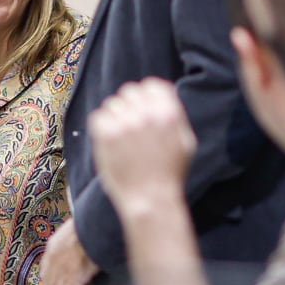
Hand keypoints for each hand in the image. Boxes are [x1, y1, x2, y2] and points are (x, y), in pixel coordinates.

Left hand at [43, 219, 97, 284]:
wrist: (96, 224)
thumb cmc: (89, 224)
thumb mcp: (72, 230)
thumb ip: (68, 242)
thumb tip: (74, 250)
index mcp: (53, 247)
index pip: (46, 271)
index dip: (53, 281)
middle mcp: (54, 260)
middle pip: (52, 284)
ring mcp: (64, 269)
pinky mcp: (76, 276)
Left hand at [89, 79, 195, 214]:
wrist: (150, 200)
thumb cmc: (170, 174)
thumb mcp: (186, 142)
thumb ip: (176, 115)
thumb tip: (165, 95)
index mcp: (169, 113)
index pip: (151, 85)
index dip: (146, 96)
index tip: (143, 109)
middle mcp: (147, 114)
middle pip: (130, 91)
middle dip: (130, 106)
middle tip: (131, 127)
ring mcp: (125, 123)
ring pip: (113, 104)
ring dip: (116, 117)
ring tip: (122, 140)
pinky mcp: (106, 134)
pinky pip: (98, 116)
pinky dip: (102, 127)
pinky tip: (111, 143)